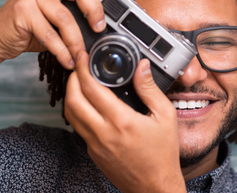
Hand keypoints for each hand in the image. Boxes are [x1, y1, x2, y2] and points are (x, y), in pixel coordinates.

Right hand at [0, 0, 123, 81]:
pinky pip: (49, 34)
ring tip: (82, 56)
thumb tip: (106, 29)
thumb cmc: (31, 29)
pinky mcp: (22, 11)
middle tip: (100, 28)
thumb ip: (77, 16)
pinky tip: (68, 60)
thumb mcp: (58, 18)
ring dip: (77, 41)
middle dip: (95, 9)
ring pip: (65, 16)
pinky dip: (62, 51)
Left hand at [65, 51, 186, 192]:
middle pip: (72, 99)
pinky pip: (78, 127)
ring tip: (79, 82)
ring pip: (70, 114)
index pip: (91, 88)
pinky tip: (88, 104)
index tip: (82, 56)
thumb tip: (141, 66)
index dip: (83, 68)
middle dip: (72, 78)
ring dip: (71, 94)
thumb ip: (150, 89)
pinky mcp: (92, 152)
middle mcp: (103, 133)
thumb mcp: (165, 116)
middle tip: (78, 66)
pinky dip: (77, 111)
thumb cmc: (163, 153)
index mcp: (121, 121)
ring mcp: (94, 144)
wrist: (155, 186)